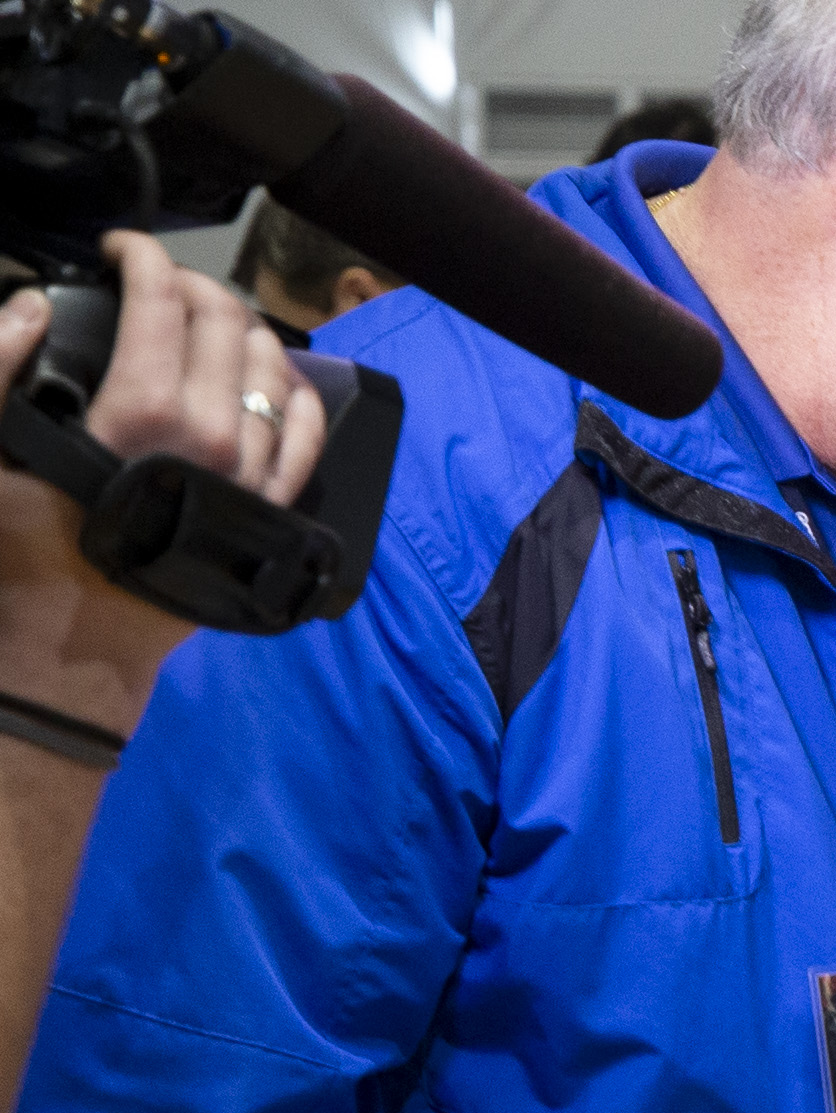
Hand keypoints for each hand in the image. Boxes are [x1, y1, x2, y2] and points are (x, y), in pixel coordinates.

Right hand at [0, 231, 329, 723]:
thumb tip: (36, 303)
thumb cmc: (23, 546)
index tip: (120, 250)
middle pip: (225, 323)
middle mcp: (215, 436)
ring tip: (205, 320)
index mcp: (144, 412)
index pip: (164, 301)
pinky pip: (306, 435)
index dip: (142, 256)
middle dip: (191, 283)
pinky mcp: (275, 509)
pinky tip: (272, 376)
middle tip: (158, 281)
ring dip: (240, 327)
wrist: (77, 640)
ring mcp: (254, 474)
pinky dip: (293, 392)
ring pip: (272, 368)